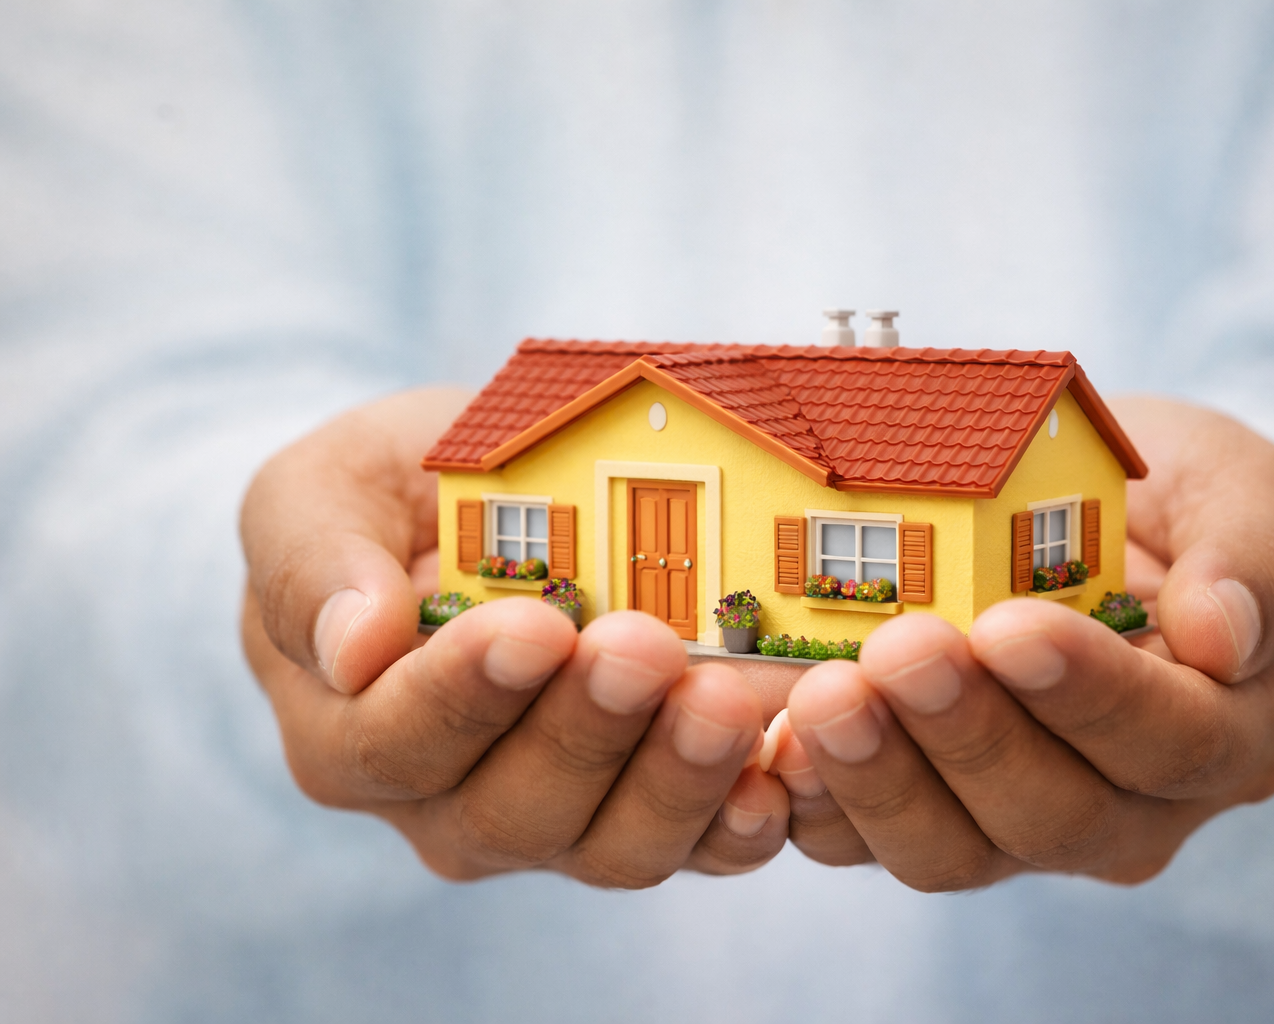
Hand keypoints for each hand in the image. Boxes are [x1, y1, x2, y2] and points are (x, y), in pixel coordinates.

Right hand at [240, 389, 787, 884]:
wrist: (480, 513)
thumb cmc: (387, 501)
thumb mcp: (319, 493)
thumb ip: (311, 561)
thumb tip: (352, 647)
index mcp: (349, 735)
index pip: (396, 741)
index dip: (465, 693)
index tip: (532, 625)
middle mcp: (447, 805)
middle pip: (514, 810)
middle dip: (589, 730)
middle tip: (647, 647)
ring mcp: (556, 821)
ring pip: (613, 845)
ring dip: (677, 780)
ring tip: (727, 701)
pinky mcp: (647, 814)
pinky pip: (699, 848)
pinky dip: (742, 820)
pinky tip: (777, 775)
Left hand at [764, 397, 1273, 888]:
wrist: (1106, 525)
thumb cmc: (1184, 506)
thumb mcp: (1250, 491)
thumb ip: (1261, 555)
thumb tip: (1225, 636)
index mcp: (1229, 734)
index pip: (1170, 741)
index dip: (1090, 693)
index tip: (1013, 627)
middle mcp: (1131, 806)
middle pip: (1054, 815)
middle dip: (969, 735)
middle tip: (901, 650)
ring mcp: (1024, 822)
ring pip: (955, 850)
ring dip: (882, 779)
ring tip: (824, 693)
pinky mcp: (932, 813)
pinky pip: (870, 842)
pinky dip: (820, 805)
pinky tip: (778, 744)